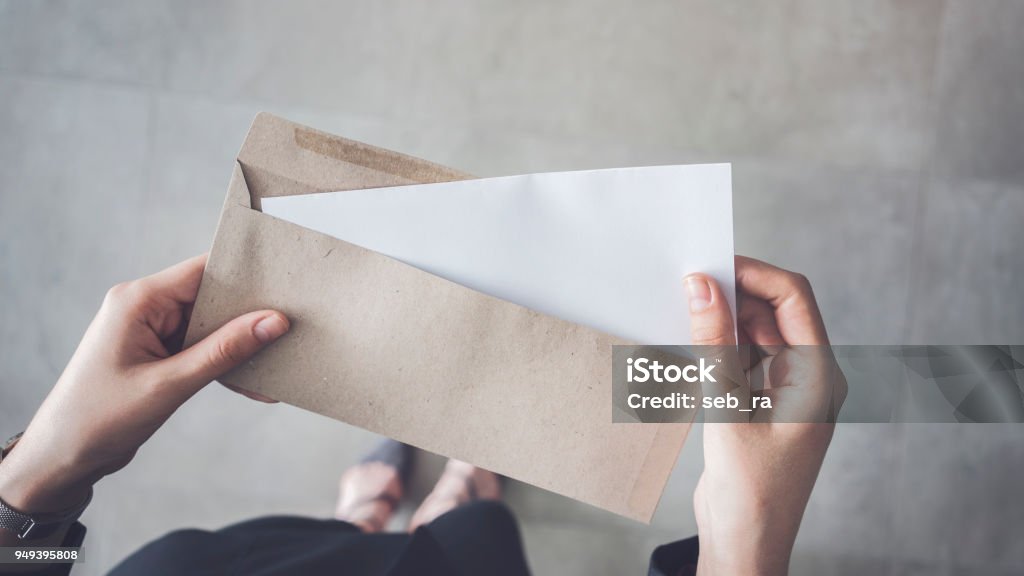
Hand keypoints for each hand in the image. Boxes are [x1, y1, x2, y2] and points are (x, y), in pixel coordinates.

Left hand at [0, 255, 289, 519]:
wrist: (61, 459)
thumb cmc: (98, 419)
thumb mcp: (169, 384)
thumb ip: (223, 351)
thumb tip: (272, 322)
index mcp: (139, 300)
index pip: (203, 270)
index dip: (246, 274)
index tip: (286, 283)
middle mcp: (145, 307)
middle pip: (212, 296)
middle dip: (250, 314)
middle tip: (292, 326)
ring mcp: (152, 330)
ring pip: (211, 325)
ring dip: (242, 344)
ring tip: (278, 359)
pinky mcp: (158, 353)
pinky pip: (203, 348)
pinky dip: (226, 364)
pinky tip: (254, 383)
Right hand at [685, 256, 846, 575]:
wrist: (747, 545)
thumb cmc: (750, 492)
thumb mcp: (727, 410)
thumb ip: (714, 345)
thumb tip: (702, 287)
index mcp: (818, 376)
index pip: (793, 298)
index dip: (753, 274)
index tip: (711, 263)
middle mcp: (809, 377)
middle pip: (775, 310)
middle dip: (735, 293)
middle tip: (688, 283)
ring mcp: (787, 390)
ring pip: (757, 333)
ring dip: (724, 320)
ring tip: (684, 311)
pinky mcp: (763, 403)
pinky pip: (745, 358)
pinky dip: (720, 346)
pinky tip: (691, 343)